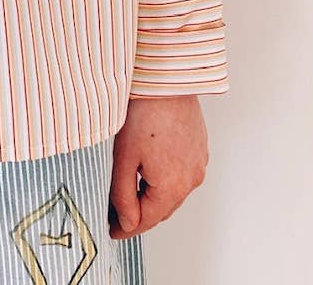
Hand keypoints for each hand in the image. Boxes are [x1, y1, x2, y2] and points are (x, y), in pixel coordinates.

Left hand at [108, 95, 208, 239]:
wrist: (165, 81)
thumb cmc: (143, 113)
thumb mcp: (123, 158)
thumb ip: (123, 196)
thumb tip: (126, 222)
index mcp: (173, 187)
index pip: (148, 220)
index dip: (127, 228)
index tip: (113, 230)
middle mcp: (192, 179)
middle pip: (162, 208)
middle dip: (140, 213)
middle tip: (116, 213)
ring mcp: (199, 164)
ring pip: (173, 192)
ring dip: (153, 196)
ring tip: (130, 191)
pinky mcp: (199, 149)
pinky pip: (182, 174)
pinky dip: (166, 179)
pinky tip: (150, 169)